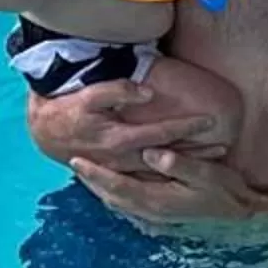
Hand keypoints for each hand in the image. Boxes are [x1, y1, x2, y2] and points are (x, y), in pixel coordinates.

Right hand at [27, 76, 220, 167]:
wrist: (44, 133)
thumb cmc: (68, 110)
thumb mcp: (89, 94)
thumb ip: (118, 91)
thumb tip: (147, 93)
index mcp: (119, 139)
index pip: (161, 133)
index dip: (186, 127)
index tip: (209, 121)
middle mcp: (123, 159)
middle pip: (167, 157)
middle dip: (195, 153)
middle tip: (222, 147)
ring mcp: (120, 168)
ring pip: (161, 170)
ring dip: (185, 164)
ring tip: (211, 159)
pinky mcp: (116, 171)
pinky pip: (148, 177)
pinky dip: (168, 174)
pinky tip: (184, 172)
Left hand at [71, 147, 267, 226]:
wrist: (242, 212)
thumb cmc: (225, 189)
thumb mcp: (206, 173)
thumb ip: (178, 163)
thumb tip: (152, 154)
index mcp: (158, 201)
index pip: (118, 186)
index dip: (95, 174)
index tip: (76, 160)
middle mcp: (152, 211)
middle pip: (111, 196)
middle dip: (91, 180)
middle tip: (73, 162)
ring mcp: (156, 215)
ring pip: (118, 201)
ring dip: (100, 187)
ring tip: (86, 171)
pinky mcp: (162, 213)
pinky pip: (129, 203)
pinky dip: (115, 192)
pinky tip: (112, 181)